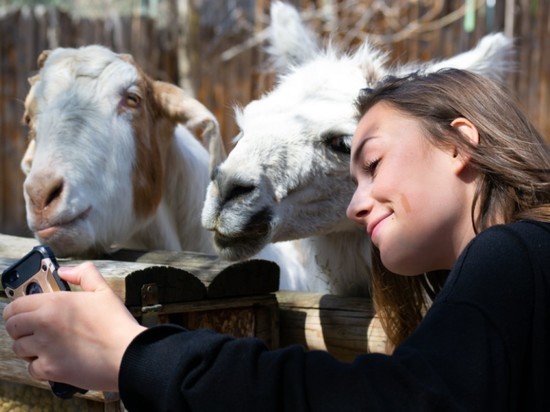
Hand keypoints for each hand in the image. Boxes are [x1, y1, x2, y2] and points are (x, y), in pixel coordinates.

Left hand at [3, 262, 145, 391]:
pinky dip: (40, 367)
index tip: (23, 312)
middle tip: (33, 329)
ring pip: (18, 349)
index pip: (16, 305)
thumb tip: (65, 271)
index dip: (17, 309)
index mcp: (55, 303)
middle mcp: (44, 324)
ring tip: (44, 346)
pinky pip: (31, 369)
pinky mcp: (49, 369)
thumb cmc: (117, 324)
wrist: (126, 354)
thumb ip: (84, 274)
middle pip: (11, 327)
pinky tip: (54, 361)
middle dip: (20, 328)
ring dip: (28, 348)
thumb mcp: (104, 291)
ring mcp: (44, 348)